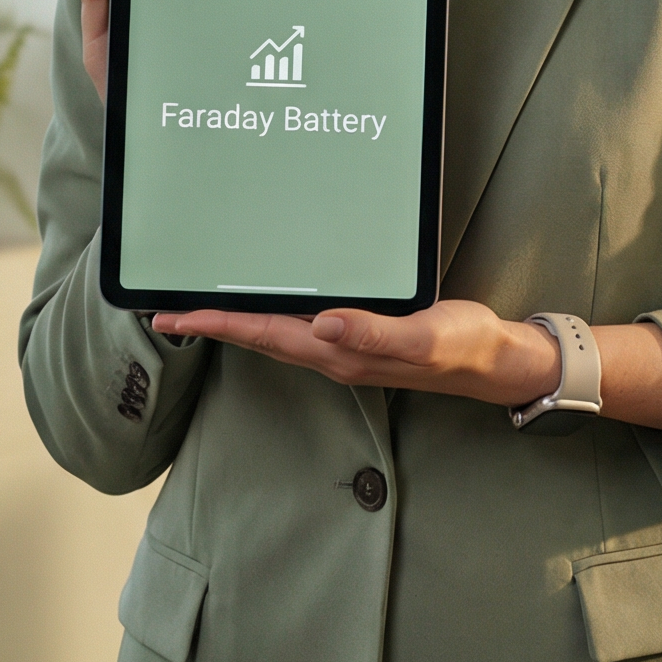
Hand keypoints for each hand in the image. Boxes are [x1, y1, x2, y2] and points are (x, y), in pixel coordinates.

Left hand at [151, 299, 561, 406]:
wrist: (494, 360)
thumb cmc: (462, 347)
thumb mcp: (423, 337)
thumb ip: (373, 334)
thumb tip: (324, 325)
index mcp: (340, 352)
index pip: (265, 334)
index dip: (217, 324)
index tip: (174, 316)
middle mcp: (333, 353)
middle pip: (258, 337)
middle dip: (212, 324)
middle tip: (167, 312)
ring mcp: (344, 349)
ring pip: (275, 333)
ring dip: (237, 321)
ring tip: (203, 307)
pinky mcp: (358, 337)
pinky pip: (300, 325)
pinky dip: (272, 314)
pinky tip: (271, 302)